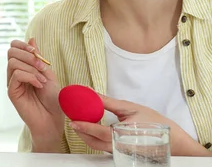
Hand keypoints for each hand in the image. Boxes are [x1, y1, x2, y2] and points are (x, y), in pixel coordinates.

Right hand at [7, 38, 63, 149]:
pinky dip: (30, 77)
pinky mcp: (12, 92)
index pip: (14, 47)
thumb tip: (32, 38)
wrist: (53, 120)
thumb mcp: (48, 73)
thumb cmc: (53, 99)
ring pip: (13, 62)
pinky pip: (16, 76)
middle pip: (11, 52)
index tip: (36, 52)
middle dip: (28, 55)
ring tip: (42, 79)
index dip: (23, 45)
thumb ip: (38, 57)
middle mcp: (14, 73)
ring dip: (31, 68)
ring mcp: (12, 83)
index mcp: (23, 67)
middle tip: (42, 66)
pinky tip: (39, 85)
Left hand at [71, 95, 208, 155]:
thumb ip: (107, 102)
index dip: (84, 126)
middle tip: (73, 119)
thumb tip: (90, 92)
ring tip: (81, 122)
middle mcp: (119, 147)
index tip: (73, 121)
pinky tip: (93, 128)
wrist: (173, 141)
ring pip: (98, 146)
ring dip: (87, 135)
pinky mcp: (121, 152)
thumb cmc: (154, 123)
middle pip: (94, 142)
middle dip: (81, 132)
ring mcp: (120, 152)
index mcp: (122, 136)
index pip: (98, 132)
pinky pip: (104, 146)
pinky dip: (96, 138)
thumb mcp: (130, 108)